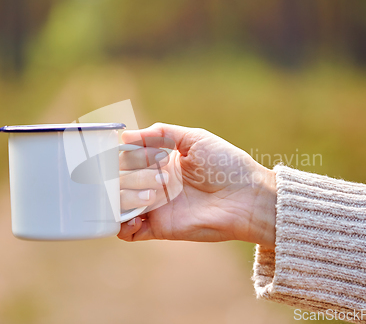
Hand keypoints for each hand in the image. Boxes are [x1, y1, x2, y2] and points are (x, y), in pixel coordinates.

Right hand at [117, 123, 276, 247]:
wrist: (246, 197)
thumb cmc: (226, 164)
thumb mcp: (194, 138)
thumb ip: (160, 133)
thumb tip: (125, 137)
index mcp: (160, 161)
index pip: (126, 157)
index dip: (127, 155)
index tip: (140, 154)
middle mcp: (153, 183)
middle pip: (119, 180)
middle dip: (129, 176)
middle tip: (157, 177)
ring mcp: (155, 207)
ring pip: (119, 204)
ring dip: (125, 197)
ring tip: (150, 196)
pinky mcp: (159, 228)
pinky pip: (127, 233)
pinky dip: (121, 226)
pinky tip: (134, 217)